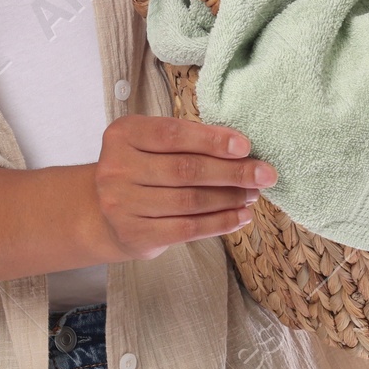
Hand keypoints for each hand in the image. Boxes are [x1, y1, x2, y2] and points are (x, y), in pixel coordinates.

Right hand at [86, 116, 274, 261]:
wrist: (104, 212)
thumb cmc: (141, 169)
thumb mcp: (153, 144)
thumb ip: (188, 140)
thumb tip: (242, 149)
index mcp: (123, 134)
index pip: (173, 134)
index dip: (212, 140)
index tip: (246, 147)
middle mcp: (116, 168)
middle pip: (185, 170)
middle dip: (232, 172)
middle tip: (264, 174)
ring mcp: (121, 204)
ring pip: (189, 201)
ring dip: (229, 198)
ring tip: (253, 195)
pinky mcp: (134, 235)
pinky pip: (186, 229)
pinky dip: (219, 223)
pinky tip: (240, 217)